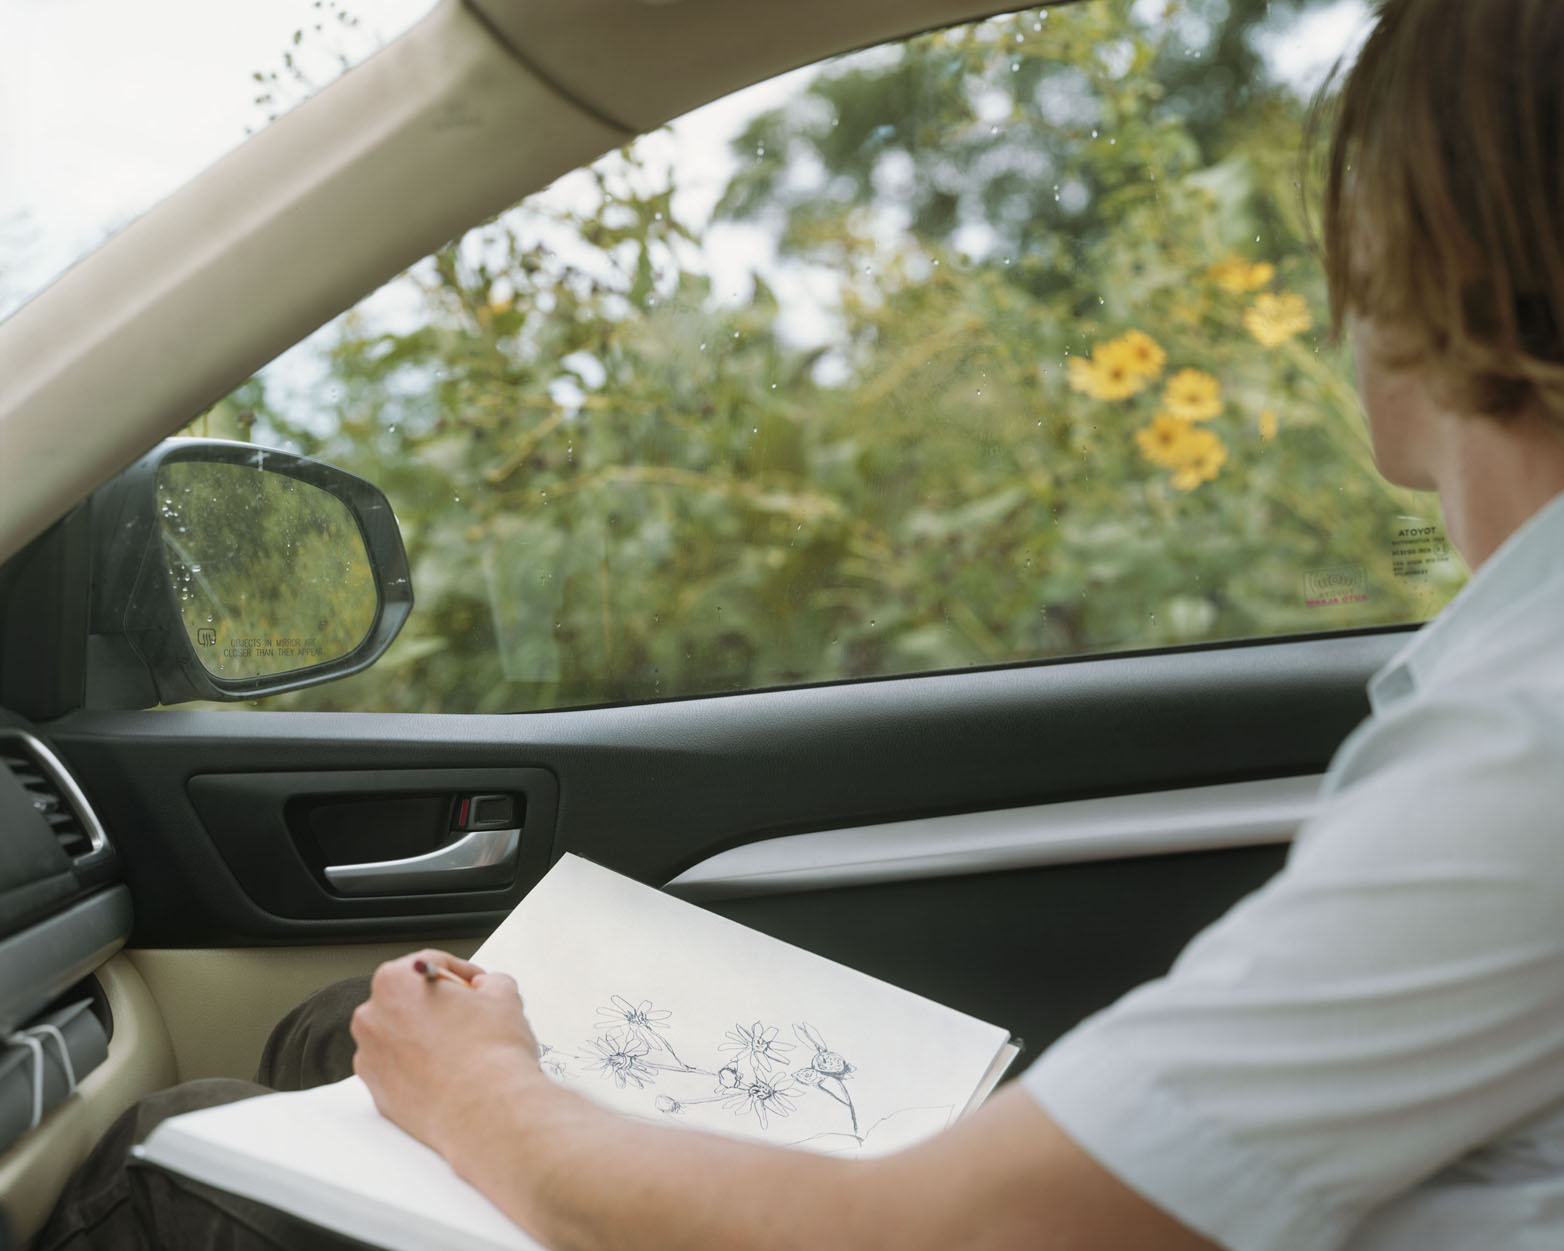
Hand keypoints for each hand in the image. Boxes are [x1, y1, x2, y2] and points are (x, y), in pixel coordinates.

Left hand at [351, 949, 542, 1159]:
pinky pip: (398, 1070)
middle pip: (408, 999)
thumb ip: (489, 982)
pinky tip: (449, 1072)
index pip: (429, 964)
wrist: (487, 1112)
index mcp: (394, 982)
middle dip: (439, 1005)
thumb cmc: (490, 1055)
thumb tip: (486, 988)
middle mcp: (372, 1018)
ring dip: (427, 1037)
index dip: (461, 972)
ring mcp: (370, 1059)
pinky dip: (419, 1068)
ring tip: (463, 1049)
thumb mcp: (503, 995)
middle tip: (471, 1016)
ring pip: (401, 1036)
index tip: (474, 984)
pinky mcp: (378, 1094)